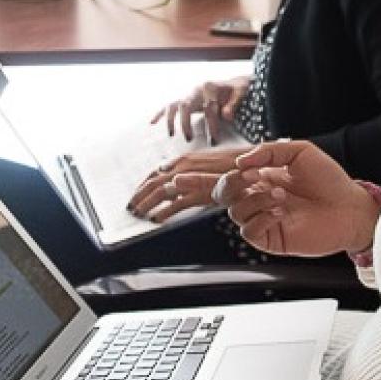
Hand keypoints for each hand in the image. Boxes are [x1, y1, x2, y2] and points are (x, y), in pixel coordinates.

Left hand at [127, 145, 249, 219]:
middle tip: (130, 208)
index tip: (136, 194)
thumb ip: (189, 169)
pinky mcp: (201, 192)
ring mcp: (192, 179)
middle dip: (140, 196)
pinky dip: (165, 212)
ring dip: (147, 204)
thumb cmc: (231, 164)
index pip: (156, 172)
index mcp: (183, 159)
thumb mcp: (206, 162)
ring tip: (138, 215)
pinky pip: (177, 204)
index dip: (143, 185)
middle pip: (153, 181)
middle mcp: (184, 166)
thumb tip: (173, 175)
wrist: (250, 165)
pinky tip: (157, 220)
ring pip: (161, 192)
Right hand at [150, 76, 250, 143]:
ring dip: (170, 120)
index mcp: (210, 87)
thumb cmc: (236, 90)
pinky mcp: (183, 99)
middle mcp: (195, 89)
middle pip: (186, 105)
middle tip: (189, 139)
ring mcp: (187, 93)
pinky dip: (159, 114)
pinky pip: (168, 106)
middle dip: (185, 123)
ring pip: (174, 105)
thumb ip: (233, 104)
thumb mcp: (240, 93)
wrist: (230, 83)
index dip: (211, 125)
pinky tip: (151, 123)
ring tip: (171, 135)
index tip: (214, 140)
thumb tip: (226, 116)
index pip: (208, 107)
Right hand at [215, 140, 380, 257]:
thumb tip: (240, 163)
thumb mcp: (300, 152)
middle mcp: (259, 199)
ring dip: (255, 200)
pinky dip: (261, 219)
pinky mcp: (272, 238)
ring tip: (281, 196)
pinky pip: (249, 232)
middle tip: (254, 178)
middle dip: (232, 184)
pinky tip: (280, 212)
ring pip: (236, 212)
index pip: (228, 178)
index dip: (220, 176)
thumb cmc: (330, 180)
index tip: (230, 172)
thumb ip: (268, 151)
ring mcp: (264, 219)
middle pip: (223, 194)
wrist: (351, 208)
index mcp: (262, 179)